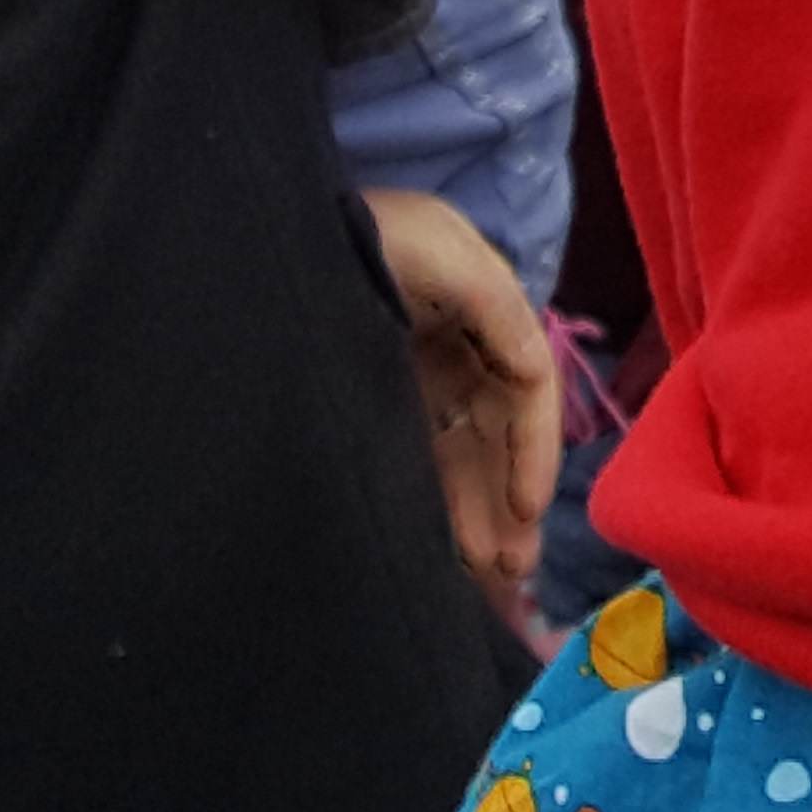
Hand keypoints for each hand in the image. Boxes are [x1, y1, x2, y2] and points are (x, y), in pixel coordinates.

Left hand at [361, 183, 561, 587]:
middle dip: (508, 499)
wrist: (277, 242)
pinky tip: (445, 548)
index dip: (532, 447)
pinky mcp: (371, 402)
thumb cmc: (368, 237)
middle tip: (513, 568)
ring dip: (479, 512)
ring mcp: (412, 377)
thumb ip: (498, 307)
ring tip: (487, 575)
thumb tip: (534, 376)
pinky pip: (416, 460)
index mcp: (478, 311)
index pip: (524, 387)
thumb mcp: (443, 248)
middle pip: (493, 433)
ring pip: (459, 455)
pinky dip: (437, 503)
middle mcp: (454, 348)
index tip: (526, 507)